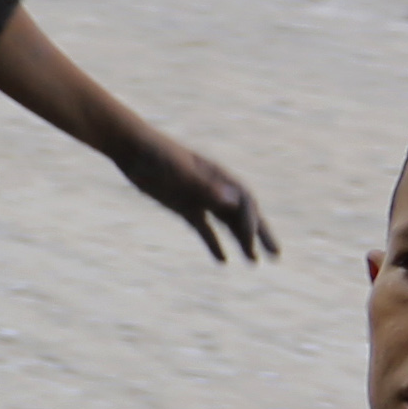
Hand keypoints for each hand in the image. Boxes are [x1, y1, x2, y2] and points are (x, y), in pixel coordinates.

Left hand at [111, 126, 275, 261]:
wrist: (131, 147)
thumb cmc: (156, 154)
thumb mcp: (179, 171)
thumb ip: (204, 186)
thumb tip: (232, 201)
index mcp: (217, 175)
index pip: (244, 201)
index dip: (250, 222)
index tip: (250, 241)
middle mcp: (213, 187)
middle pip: (243, 213)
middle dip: (260, 233)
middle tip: (276, 255)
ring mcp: (200, 197)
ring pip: (227, 222)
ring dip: (241, 241)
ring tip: (254, 262)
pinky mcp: (184, 206)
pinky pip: (204, 228)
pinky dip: (213, 243)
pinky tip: (223, 261)